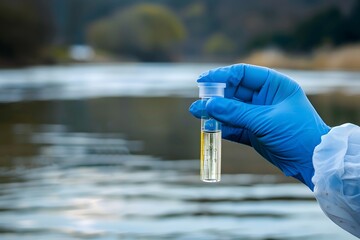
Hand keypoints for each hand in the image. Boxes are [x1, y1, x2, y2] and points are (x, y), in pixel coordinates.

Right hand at [189, 64, 329, 189]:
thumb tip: (208, 104)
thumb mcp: (265, 121)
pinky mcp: (254, 131)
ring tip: (196, 113)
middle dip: (215, 96)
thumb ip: (236, 112)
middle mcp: (265, 97)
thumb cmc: (297, 135)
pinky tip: (207, 125)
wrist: (311, 162)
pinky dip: (221, 126)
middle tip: (198, 101)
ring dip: (215, 112)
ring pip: (231, 109)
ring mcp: (258, 115)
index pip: (243, 74)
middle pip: (234, 91)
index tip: (203, 80)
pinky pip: (233, 126)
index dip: (222, 75)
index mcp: (274, 85)